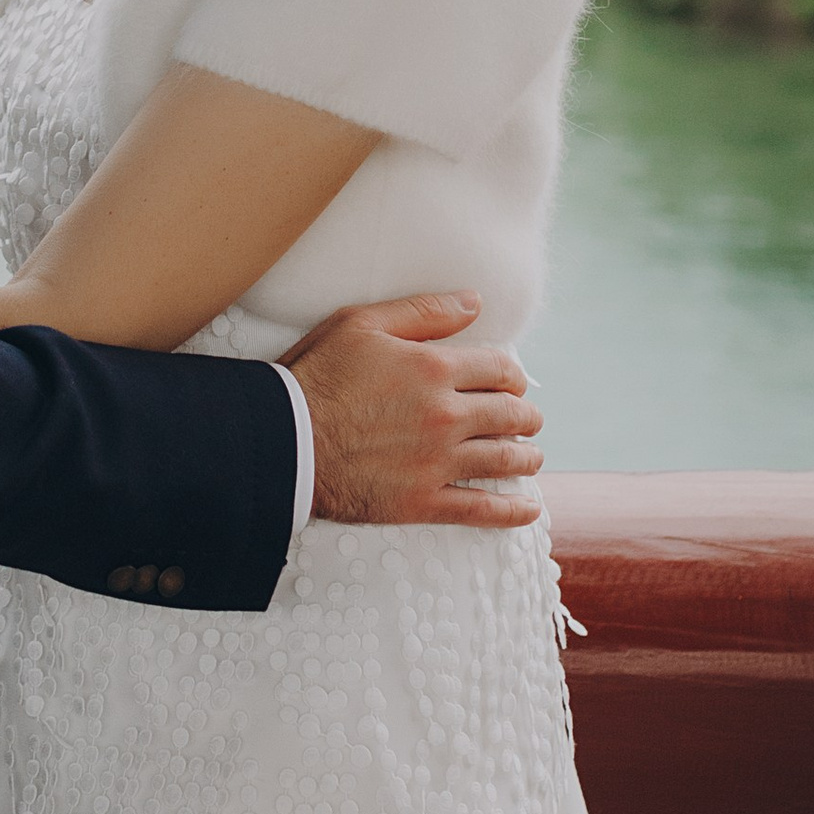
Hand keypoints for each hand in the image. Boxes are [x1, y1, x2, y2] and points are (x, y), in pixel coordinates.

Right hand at [285, 291, 544, 526]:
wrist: (283, 440)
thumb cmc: (316, 377)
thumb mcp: (361, 324)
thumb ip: (422, 311)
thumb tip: (474, 302)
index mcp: (434, 369)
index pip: (501, 371)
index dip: (513, 376)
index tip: (512, 383)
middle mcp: (445, 416)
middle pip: (512, 416)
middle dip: (526, 417)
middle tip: (526, 420)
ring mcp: (437, 462)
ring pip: (505, 460)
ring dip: (526, 458)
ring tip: (530, 457)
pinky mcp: (423, 501)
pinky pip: (482, 509)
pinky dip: (511, 512)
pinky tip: (527, 509)